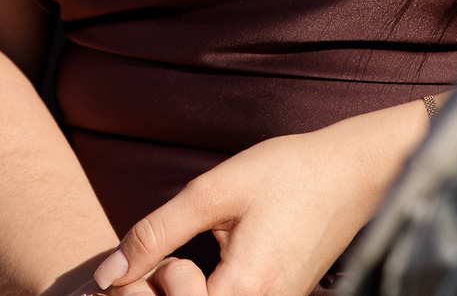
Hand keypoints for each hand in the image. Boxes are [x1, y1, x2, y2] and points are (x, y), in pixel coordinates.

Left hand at [92, 103, 432, 295]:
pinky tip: (204, 268)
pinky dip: (206, 294)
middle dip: (164, 293)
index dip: (152, 287)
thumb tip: (106, 275)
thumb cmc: (284, 174)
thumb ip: (154, 234)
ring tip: (186, 259)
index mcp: (245, 290)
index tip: (161, 256)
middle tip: (170, 258)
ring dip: (185, 295)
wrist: (350, 173)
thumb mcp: (211, 192)